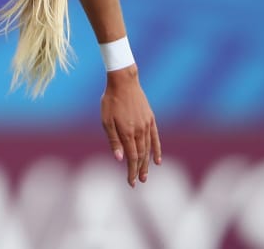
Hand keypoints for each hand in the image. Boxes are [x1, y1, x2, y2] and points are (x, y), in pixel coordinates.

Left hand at [101, 65, 160, 186]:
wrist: (124, 82)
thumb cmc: (111, 101)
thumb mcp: (106, 120)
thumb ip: (113, 140)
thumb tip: (119, 158)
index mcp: (127, 133)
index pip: (131, 158)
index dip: (131, 171)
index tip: (131, 182)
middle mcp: (139, 131)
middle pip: (141, 156)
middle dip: (139, 170)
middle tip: (139, 182)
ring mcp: (147, 125)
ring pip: (148, 149)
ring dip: (147, 164)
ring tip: (146, 175)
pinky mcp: (151, 120)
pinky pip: (155, 138)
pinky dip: (156, 150)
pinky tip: (157, 160)